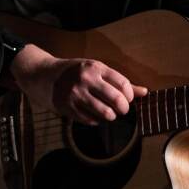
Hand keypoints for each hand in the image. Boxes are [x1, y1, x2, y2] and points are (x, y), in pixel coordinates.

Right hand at [12, 44, 147, 122]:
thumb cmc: (75, 72)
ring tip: (109, 114)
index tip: (127, 99)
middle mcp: (86, 80)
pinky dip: (96, 120)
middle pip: (116, 100)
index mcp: (95, 67)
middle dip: (123, 109)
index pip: (123, 83)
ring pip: (105, 113)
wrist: (44, 75)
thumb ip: (120, 82)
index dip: (130, 95)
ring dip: (111, 116)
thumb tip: (144, 92)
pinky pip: (90, 120)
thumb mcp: (96, 70)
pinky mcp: (67, 108)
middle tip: (122, 110)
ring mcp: (76, 94)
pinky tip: (94, 115)